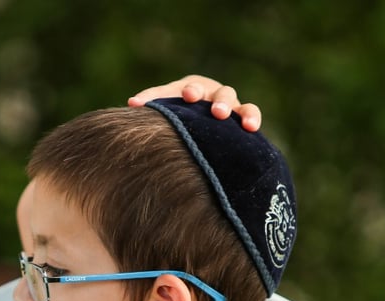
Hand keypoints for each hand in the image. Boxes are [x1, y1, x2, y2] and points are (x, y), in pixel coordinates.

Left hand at [128, 74, 261, 131]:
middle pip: (220, 93)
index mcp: (193, 89)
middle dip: (219, 102)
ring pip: (241, 105)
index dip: (192, 91)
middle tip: (218, 111)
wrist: (189, 127)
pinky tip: (252, 129)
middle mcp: (214, 95)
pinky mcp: (242, 120)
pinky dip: (253, 119)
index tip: (189, 96)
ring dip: (242, 113)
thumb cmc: (174, 113)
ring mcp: (231, 107)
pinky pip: (251, 116)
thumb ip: (151, 101)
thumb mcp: (164, 104)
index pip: (193, 87)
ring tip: (246, 124)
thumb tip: (131, 103)